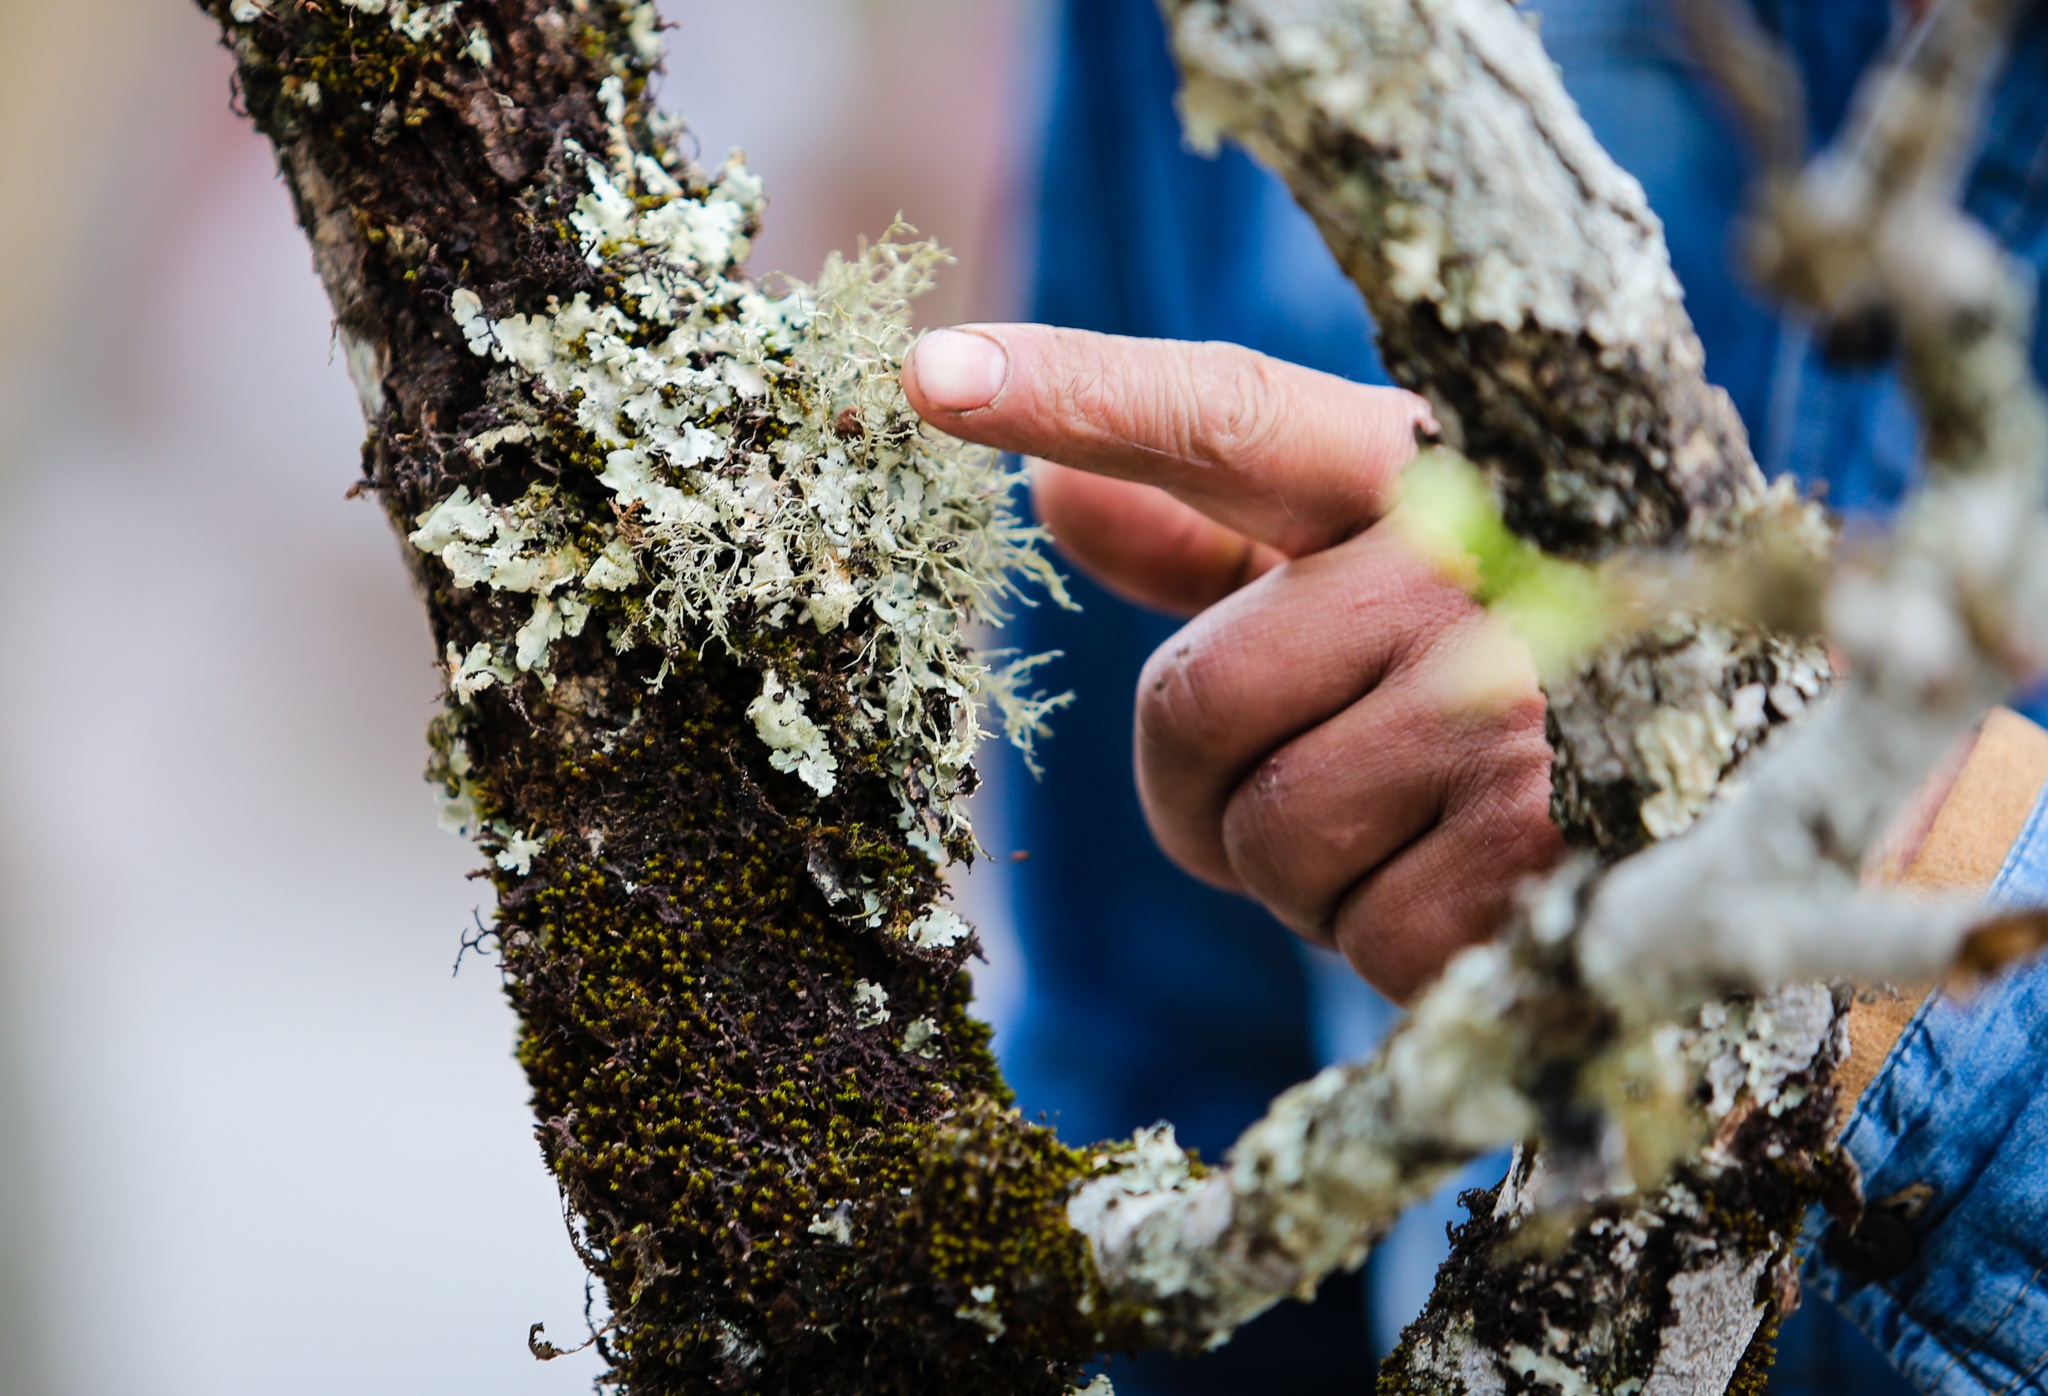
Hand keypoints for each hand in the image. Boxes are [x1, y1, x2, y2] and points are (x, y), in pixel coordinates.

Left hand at [903, 325, 1565, 1000]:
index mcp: (1406, 473)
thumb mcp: (1371, 577)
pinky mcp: (1549, 845)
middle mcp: (1466, 562)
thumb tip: (1044, 499)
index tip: (930, 370)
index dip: (1072, 392)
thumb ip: (1210, 542)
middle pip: (1187, 708)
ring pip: (1262, 843)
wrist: (1754, 775)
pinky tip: (1483, 885)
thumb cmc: (1512, 656)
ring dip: (1306, 875)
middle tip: (1313, 775)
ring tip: (1422, 825)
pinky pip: (1358, 936)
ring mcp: (1514, 702)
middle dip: (1207, 789)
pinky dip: (1390, 940)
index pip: (1221, 418)